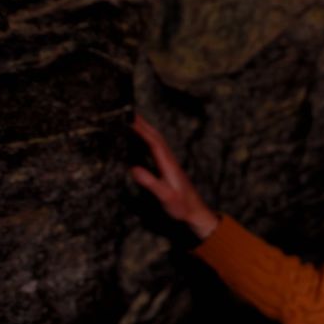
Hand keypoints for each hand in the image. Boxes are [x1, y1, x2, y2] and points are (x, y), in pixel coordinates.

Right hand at [130, 114, 218, 238]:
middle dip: (142, 123)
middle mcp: (170, 160)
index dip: (141, 130)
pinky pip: (155, 148)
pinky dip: (147, 139)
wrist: (195, 212)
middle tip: (127, 111)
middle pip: (156, 136)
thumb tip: (133, 168)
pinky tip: (140, 139)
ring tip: (131, 119)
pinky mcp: (167, 168)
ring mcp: (169, 163)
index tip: (129, 119)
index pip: (154, 142)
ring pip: (157, 140)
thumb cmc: (182, 206)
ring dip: (145, 128)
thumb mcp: (166, 197)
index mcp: (169, 165)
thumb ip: (152, 183)